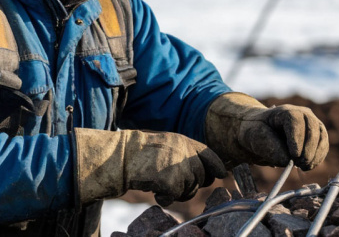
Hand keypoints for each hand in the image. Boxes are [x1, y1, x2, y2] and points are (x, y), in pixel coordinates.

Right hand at [74, 128, 226, 205]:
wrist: (121, 156)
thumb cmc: (141, 153)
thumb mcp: (168, 145)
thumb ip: (187, 154)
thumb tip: (211, 173)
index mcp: (185, 141)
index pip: (211, 156)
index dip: (216, 168)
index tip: (218, 175)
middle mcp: (184, 151)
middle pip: (202, 177)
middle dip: (191, 185)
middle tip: (173, 184)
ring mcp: (177, 165)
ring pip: (190, 189)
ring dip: (177, 192)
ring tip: (160, 184)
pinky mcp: (169, 179)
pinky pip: (175, 196)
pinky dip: (165, 198)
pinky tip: (155, 191)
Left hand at [205, 92, 328, 170]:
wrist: (262, 134)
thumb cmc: (257, 133)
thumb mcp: (255, 137)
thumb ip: (269, 147)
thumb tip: (288, 159)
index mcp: (284, 111)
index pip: (295, 120)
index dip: (296, 138)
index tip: (294, 155)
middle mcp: (301, 113)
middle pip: (312, 126)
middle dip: (308, 148)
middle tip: (300, 164)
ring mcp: (311, 123)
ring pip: (321, 136)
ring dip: (315, 154)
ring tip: (303, 167)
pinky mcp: (317, 135)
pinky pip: (323, 145)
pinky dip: (318, 157)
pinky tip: (308, 166)